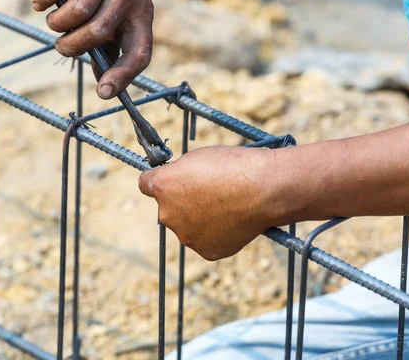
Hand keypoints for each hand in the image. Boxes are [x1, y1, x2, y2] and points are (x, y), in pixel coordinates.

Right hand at [32, 0, 153, 99]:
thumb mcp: (125, 9)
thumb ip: (114, 42)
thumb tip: (103, 81)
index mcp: (142, 14)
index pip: (140, 52)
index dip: (123, 76)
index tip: (103, 92)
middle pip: (98, 33)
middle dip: (72, 47)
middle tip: (62, 44)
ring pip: (77, 13)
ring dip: (57, 24)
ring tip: (54, 21)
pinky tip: (41, 2)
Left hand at [139, 147, 289, 260]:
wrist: (263, 189)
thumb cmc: (233, 166)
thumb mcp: (197, 157)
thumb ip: (179, 173)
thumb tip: (176, 182)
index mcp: (161, 187)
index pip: (145, 184)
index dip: (160, 180)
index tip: (171, 180)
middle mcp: (166, 214)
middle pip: (168, 208)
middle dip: (182, 202)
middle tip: (210, 193)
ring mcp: (186, 236)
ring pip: (187, 226)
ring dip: (199, 219)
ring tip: (226, 206)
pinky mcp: (206, 251)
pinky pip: (206, 241)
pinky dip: (216, 233)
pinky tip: (232, 220)